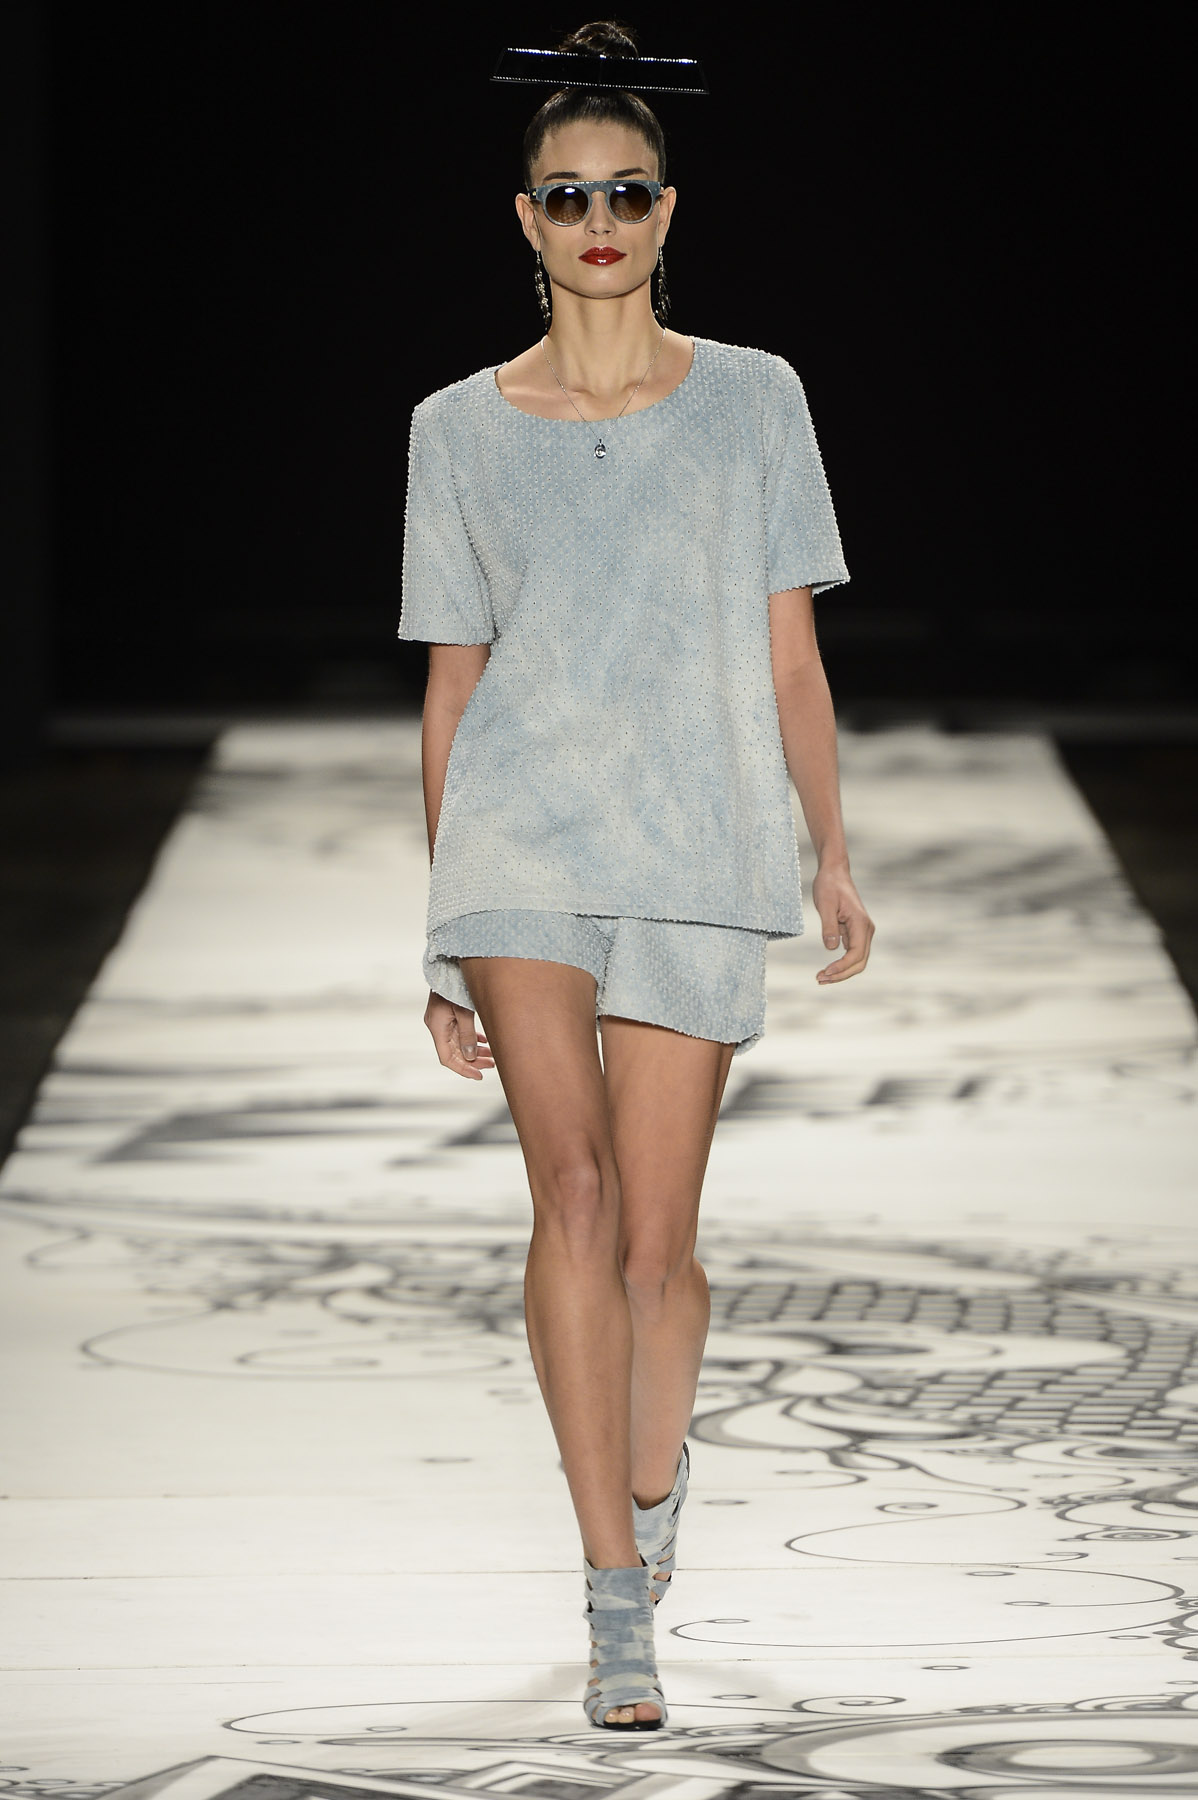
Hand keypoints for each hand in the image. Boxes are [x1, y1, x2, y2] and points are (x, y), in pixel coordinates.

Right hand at [424, 990, 495, 1078]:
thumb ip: (467, 1034)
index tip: (479, 1075)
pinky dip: (471, 1039)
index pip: (447, 1058)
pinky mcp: (447, 1013)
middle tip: (492, 1065)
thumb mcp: (464, 1010)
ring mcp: (441, 1019)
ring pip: (457, 1043)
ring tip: (491, 1055)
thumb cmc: (456, 982)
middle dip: (472, 1061)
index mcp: (437, 1026)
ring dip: (473, 1050)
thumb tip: (471, 1056)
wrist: (448, 962)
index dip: (463, 1069)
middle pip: (453, 1052)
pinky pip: (458, 1032)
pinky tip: (484, 1041)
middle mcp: (436, 1025)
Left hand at [811, 863, 874, 982]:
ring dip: (841, 972)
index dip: (842, 967)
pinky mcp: (854, 932)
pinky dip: (841, 964)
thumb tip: (831, 949)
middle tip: (820, 979)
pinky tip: (827, 969)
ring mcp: (862, 931)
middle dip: (841, 974)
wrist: (834, 872)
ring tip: (821, 977)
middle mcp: (866, 929)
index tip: (825, 972)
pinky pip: (851, 953)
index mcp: (860, 923)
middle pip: (859, 962)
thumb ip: (828, 926)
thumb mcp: (825, 904)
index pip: (856, 954)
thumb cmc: (829, 885)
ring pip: (856, 960)